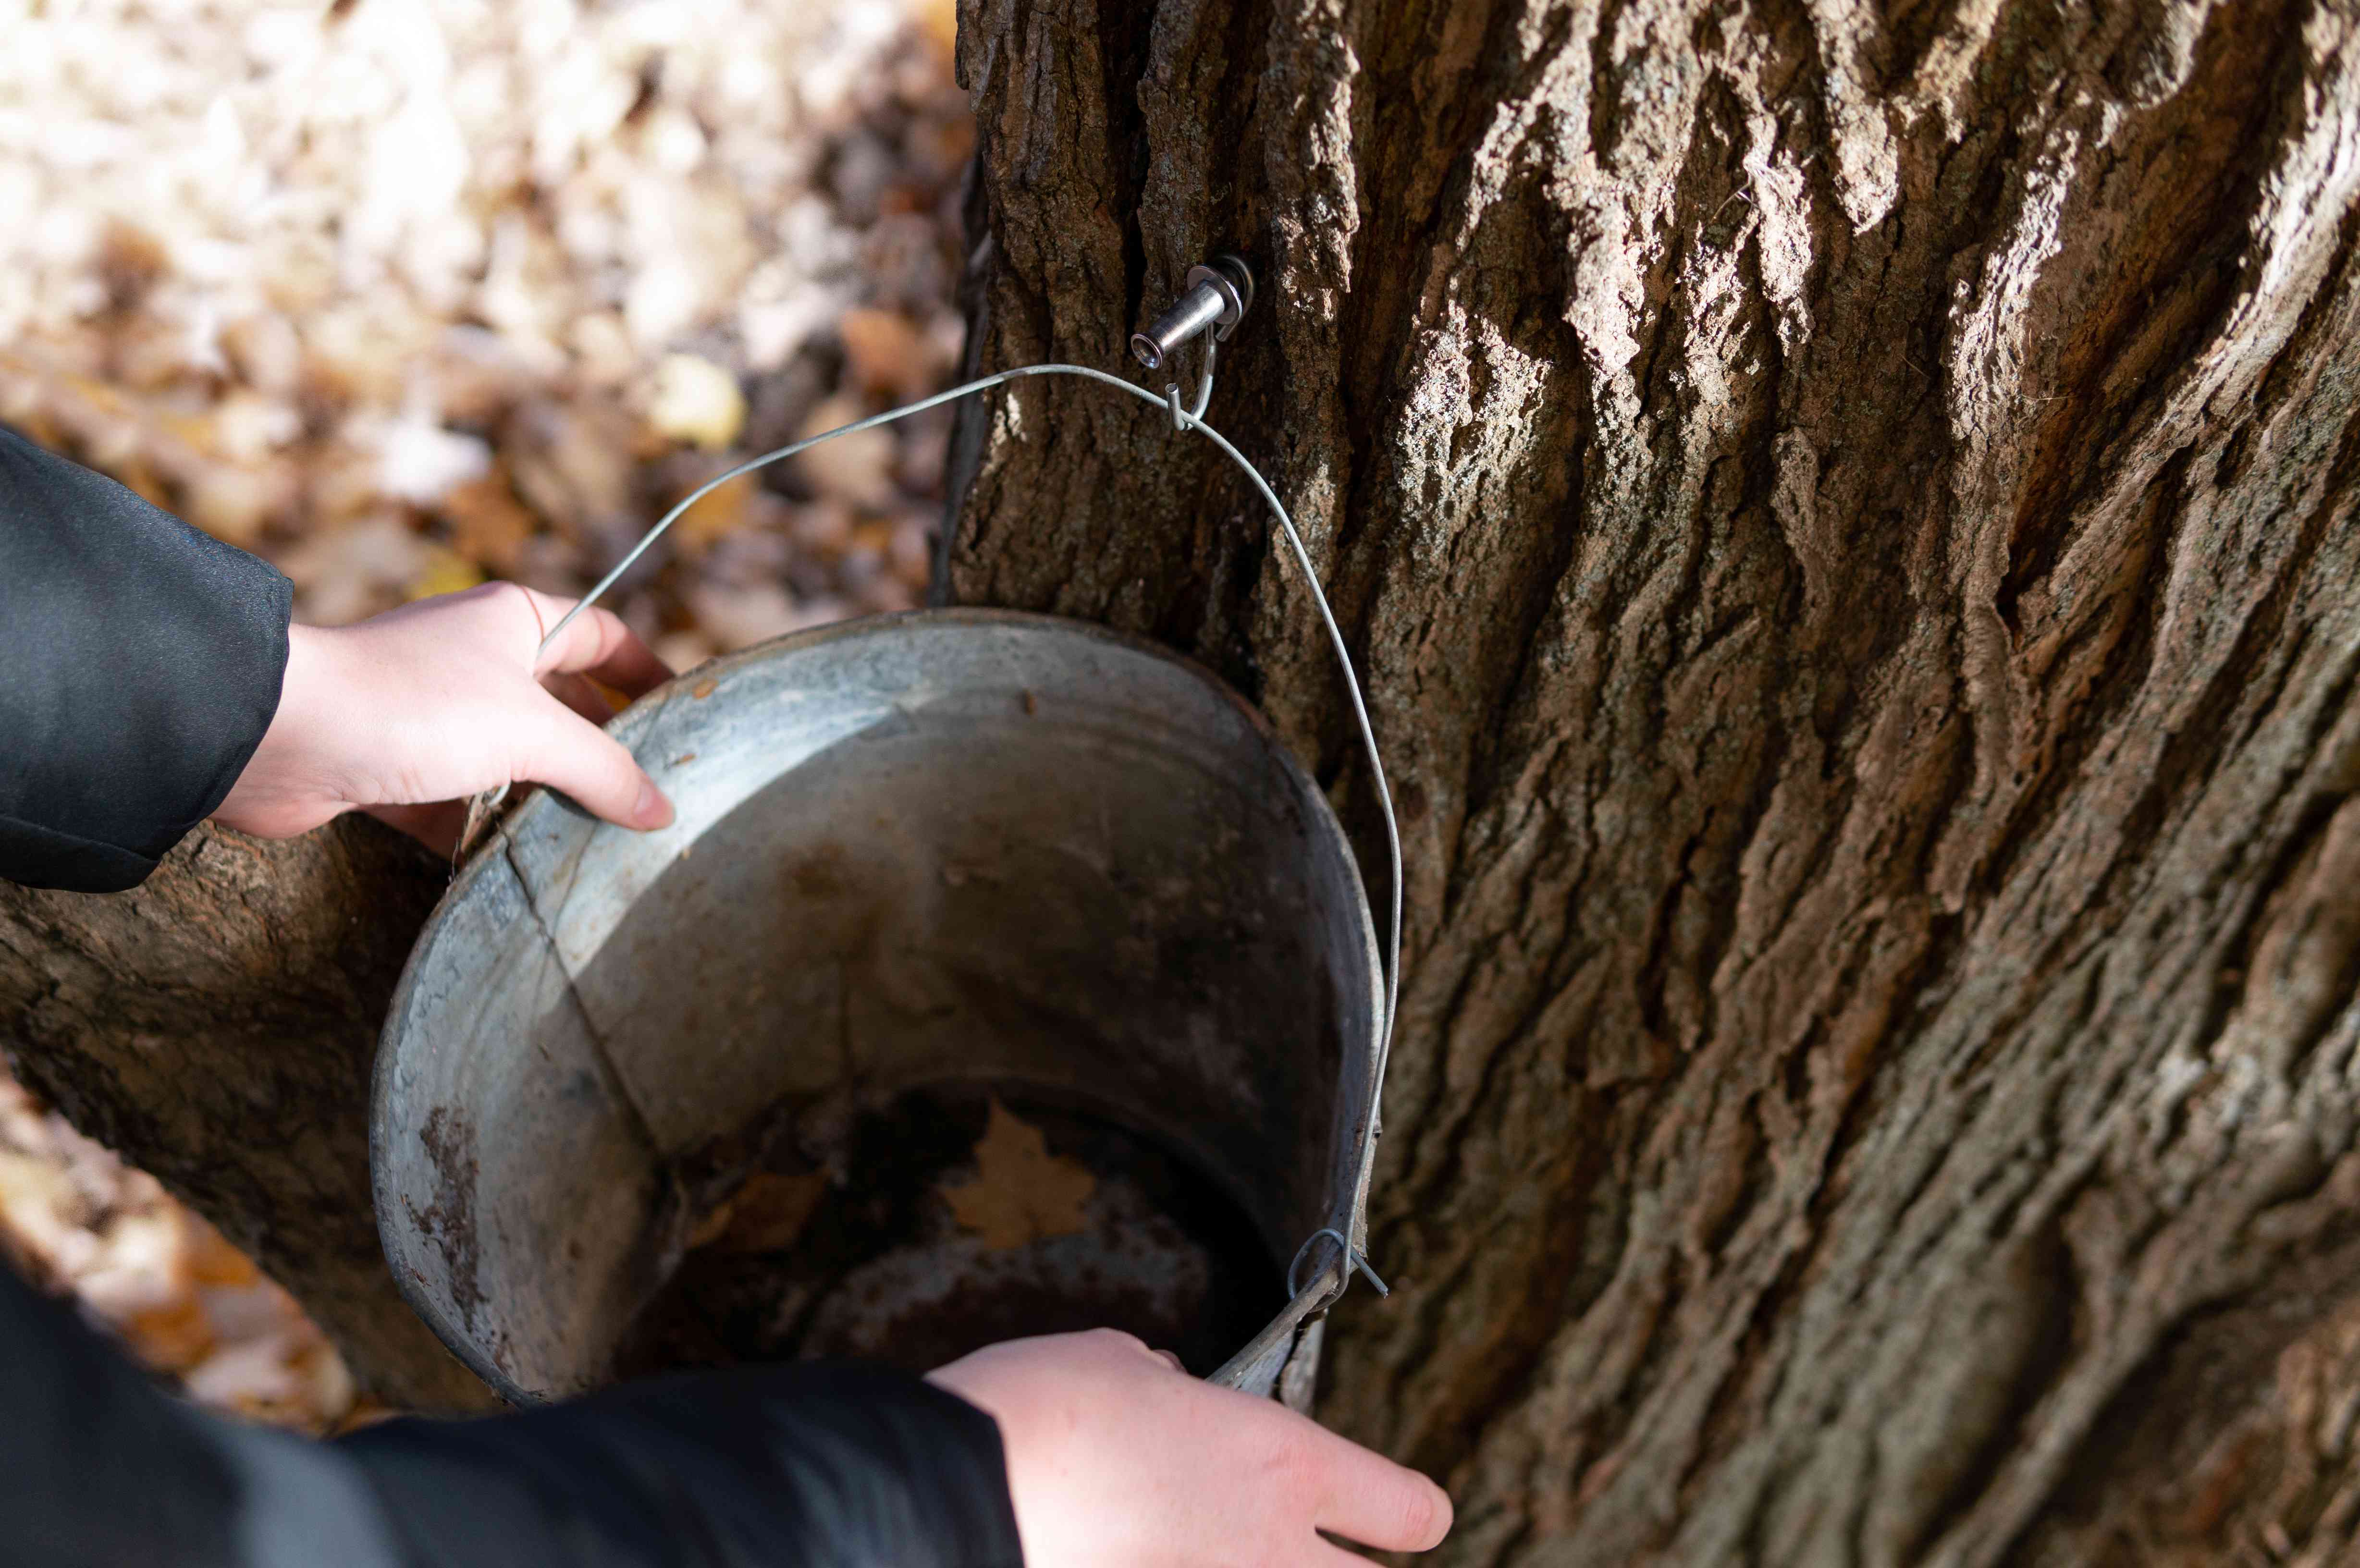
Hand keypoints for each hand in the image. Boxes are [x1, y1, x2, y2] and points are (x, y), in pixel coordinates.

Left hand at [214, 583, 675, 855]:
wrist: (280, 735)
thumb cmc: (415, 706)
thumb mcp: (532, 734)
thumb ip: (603, 771)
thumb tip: (660, 811)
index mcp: (514, 622)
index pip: (602, 637)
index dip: (647, 672)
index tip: (684, 715)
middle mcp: (475, 661)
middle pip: (561, 705)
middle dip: (602, 751)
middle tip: (649, 799)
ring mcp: (434, 715)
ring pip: (511, 761)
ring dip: (546, 800)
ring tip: (600, 844)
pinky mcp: (395, 768)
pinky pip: (460, 804)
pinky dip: (488, 833)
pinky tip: (524, 868)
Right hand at [927, 1329, 1450, 1565]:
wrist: (960, 1499)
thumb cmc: (1040, 1414)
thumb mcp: (1117, 1367)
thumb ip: (1165, 1391)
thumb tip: (1169, 1396)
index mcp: (1281, 1464)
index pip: (1405, 1510)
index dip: (1409, 1512)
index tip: (1404, 1517)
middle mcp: (1270, 1555)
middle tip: (1323, 1555)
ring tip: (1216, 1547)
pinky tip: (1139, 1552)